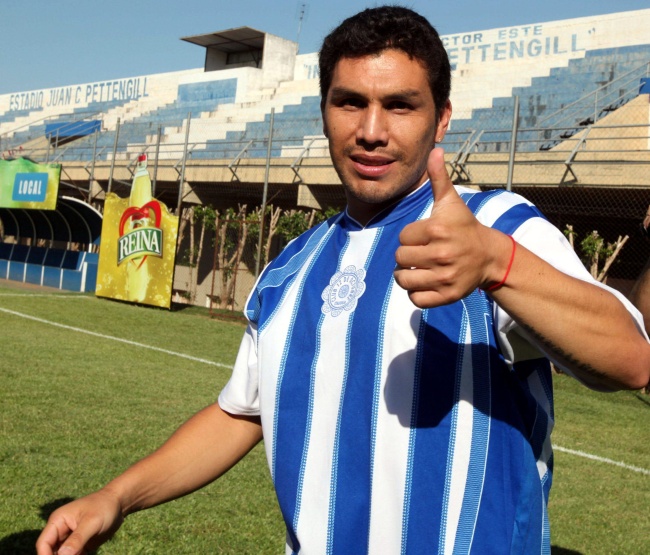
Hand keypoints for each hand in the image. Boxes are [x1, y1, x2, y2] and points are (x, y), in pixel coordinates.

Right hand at [35, 489, 123, 554]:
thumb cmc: (104, 507)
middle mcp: (60, 530)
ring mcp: (69, 539)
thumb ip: (77, 539)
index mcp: (58, 520)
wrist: (119, 503)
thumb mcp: (91, 522)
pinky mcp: (79, 545)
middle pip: (50, 552)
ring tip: (81, 554)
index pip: (43, 543)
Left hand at [393, 148, 510, 306]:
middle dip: (407, 256)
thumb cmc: (463, 227)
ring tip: (419, 269)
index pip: (402, 237)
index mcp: (438, 230)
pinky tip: (426, 282)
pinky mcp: (447, 295)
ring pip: (403, 281)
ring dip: (407, 276)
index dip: (410, 237)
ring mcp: (445, 277)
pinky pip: (416, 300)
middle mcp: (442, 254)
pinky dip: (416, 294)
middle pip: (400, 258)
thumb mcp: (451, 202)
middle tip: (422, 253)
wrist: (489, 256)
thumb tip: (435, 151)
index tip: (426, 236)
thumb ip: (439, 178)